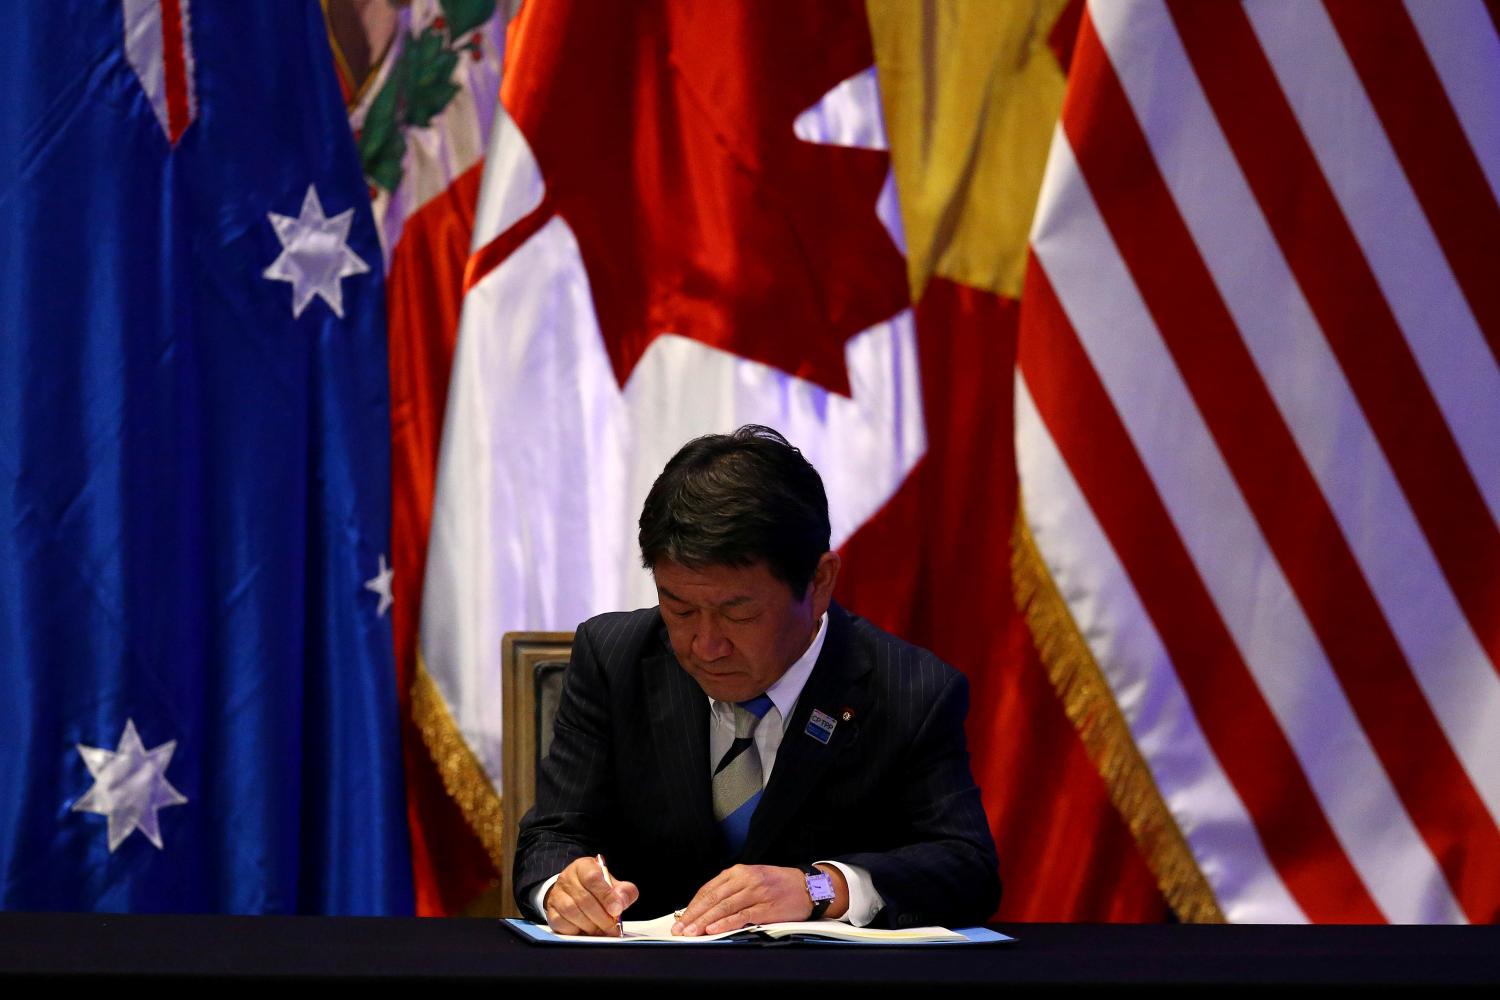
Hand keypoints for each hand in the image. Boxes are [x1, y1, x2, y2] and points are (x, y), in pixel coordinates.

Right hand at [543, 856, 638, 935]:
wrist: (575, 892)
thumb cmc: (597, 889)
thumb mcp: (613, 885)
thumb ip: (624, 891)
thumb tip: (621, 902)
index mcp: (583, 867)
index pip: (592, 878)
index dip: (606, 895)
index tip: (617, 910)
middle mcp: (567, 878)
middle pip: (583, 898)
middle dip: (601, 917)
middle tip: (612, 928)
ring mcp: (557, 895)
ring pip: (571, 911)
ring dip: (590, 925)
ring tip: (602, 931)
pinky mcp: (551, 912)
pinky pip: (561, 923)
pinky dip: (576, 930)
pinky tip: (586, 931)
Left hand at [672, 864, 847, 935]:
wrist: (809, 886)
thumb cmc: (779, 884)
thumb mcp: (753, 879)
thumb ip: (731, 890)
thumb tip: (706, 908)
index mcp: (739, 871)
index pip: (709, 889)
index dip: (693, 905)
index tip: (681, 918)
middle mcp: (746, 879)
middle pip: (713, 898)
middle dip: (694, 915)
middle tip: (680, 929)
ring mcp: (756, 892)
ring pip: (724, 907)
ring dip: (705, 921)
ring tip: (692, 932)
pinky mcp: (766, 907)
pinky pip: (741, 916)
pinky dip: (725, 923)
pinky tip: (713, 929)